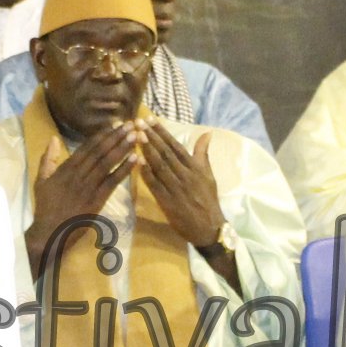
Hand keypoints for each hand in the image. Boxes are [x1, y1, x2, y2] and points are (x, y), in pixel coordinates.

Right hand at [24, 122, 138, 272]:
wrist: (49, 232)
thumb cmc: (45, 207)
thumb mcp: (41, 180)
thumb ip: (48, 158)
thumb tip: (53, 138)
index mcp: (66, 168)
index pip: (86, 147)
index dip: (102, 135)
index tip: (114, 124)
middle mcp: (78, 174)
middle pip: (99, 151)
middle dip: (116, 136)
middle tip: (130, 124)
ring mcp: (88, 186)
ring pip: (107, 163)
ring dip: (122, 148)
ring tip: (135, 136)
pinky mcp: (96, 200)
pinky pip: (113, 181)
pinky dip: (124, 169)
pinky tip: (135, 159)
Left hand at [136, 122, 225, 248]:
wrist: (209, 227)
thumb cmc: (208, 199)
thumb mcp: (208, 174)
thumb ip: (203, 154)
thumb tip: (207, 133)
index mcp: (194, 167)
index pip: (176, 146)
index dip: (163, 132)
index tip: (151, 120)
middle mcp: (185, 175)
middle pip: (166, 153)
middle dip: (152, 137)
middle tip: (138, 123)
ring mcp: (176, 188)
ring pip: (159, 166)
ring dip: (147, 151)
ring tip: (136, 136)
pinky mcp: (167, 201)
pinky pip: (155, 185)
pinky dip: (146, 174)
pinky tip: (137, 162)